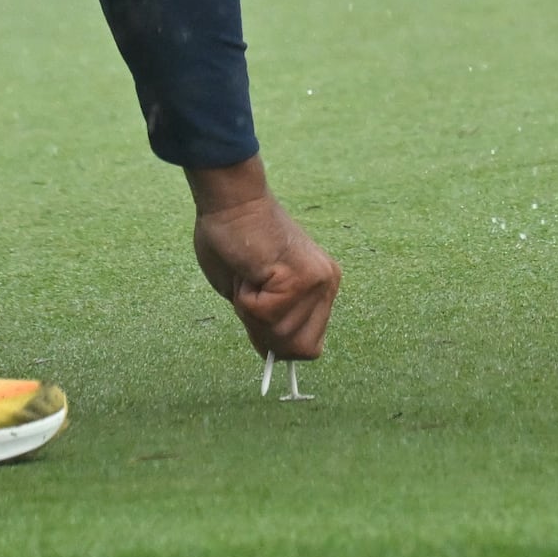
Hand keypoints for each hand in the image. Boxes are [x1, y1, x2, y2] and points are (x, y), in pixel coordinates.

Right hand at [187, 156, 339, 359]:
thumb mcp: (254, 294)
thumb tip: (273, 356)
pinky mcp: (300, 278)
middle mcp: (327, 284)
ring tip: (250, 273)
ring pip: (279, 334)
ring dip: (251, 310)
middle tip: (252, 288)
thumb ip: (270, 323)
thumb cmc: (233, 240)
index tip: (258, 314)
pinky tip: (250, 269)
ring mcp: (317, 282)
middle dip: (263, 329)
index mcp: (321, 286)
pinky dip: (246, 298)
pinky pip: (264, 315)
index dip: (277, 342)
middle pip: (297, 349)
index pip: (308, 347)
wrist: (230, 200)